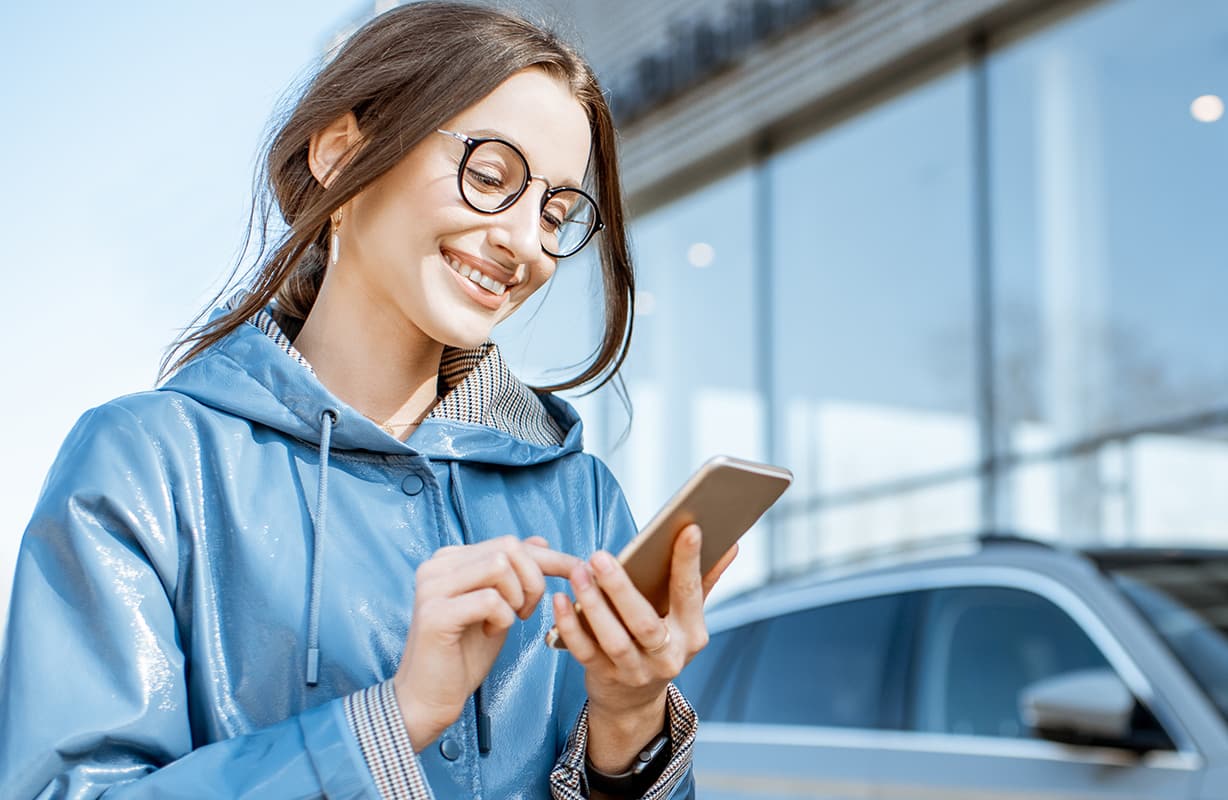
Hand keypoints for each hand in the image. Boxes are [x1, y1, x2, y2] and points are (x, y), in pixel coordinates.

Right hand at [394, 535, 580, 750]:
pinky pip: (489, 600)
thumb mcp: (497, 608)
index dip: (550, 557)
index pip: (509, 543)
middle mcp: (437, 566)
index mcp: (451, 560)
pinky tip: (491, 633)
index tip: (577, 571)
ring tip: (508, 621)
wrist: (428, 698)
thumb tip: (540, 541)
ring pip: (499, 567)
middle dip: (534, 580)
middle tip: (527, 612)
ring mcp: (433, 588)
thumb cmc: (463, 654)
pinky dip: (503, 618)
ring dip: (518, 598)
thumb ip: (513, 575)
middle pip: (508, 549)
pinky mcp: (435, 614)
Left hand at [551, 524, 736, 771]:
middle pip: (645, 622)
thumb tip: (730, 544)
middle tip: (600, 556)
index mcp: (692, 634)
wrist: (635, 704)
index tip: (688, 529)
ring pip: (614, 639)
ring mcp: (634, 671)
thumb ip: (704, 581)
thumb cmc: (662, 645)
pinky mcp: (604, 677)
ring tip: (579, 572)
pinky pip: (584, 651)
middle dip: (621, 588)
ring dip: (592, 604)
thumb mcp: (687, 619)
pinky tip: (559, 600)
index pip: (691, 594)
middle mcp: (667, 656)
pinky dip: (569, 625)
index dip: (689, 562)